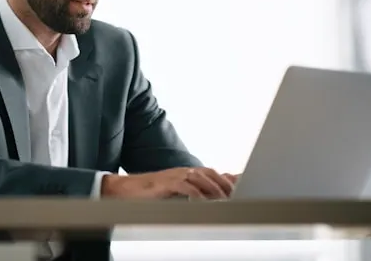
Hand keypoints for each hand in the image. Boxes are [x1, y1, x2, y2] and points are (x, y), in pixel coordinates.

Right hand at [101, 167, 235, 199]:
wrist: (128, 190)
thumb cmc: (152, 193)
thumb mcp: (175, 192)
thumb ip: (192, 192)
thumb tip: (209, 200)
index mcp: (187, 173)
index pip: (212, 172)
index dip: (227, 178)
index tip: (242, 185)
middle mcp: (183, 171)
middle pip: (209, 173)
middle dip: (224, 183)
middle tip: (237, 194)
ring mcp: (175, 175)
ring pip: (200, 178)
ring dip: (213, 188)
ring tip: (224, 199)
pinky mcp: (166, 183)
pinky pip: (184, 186)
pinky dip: (195, 193)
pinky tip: (202, 200)